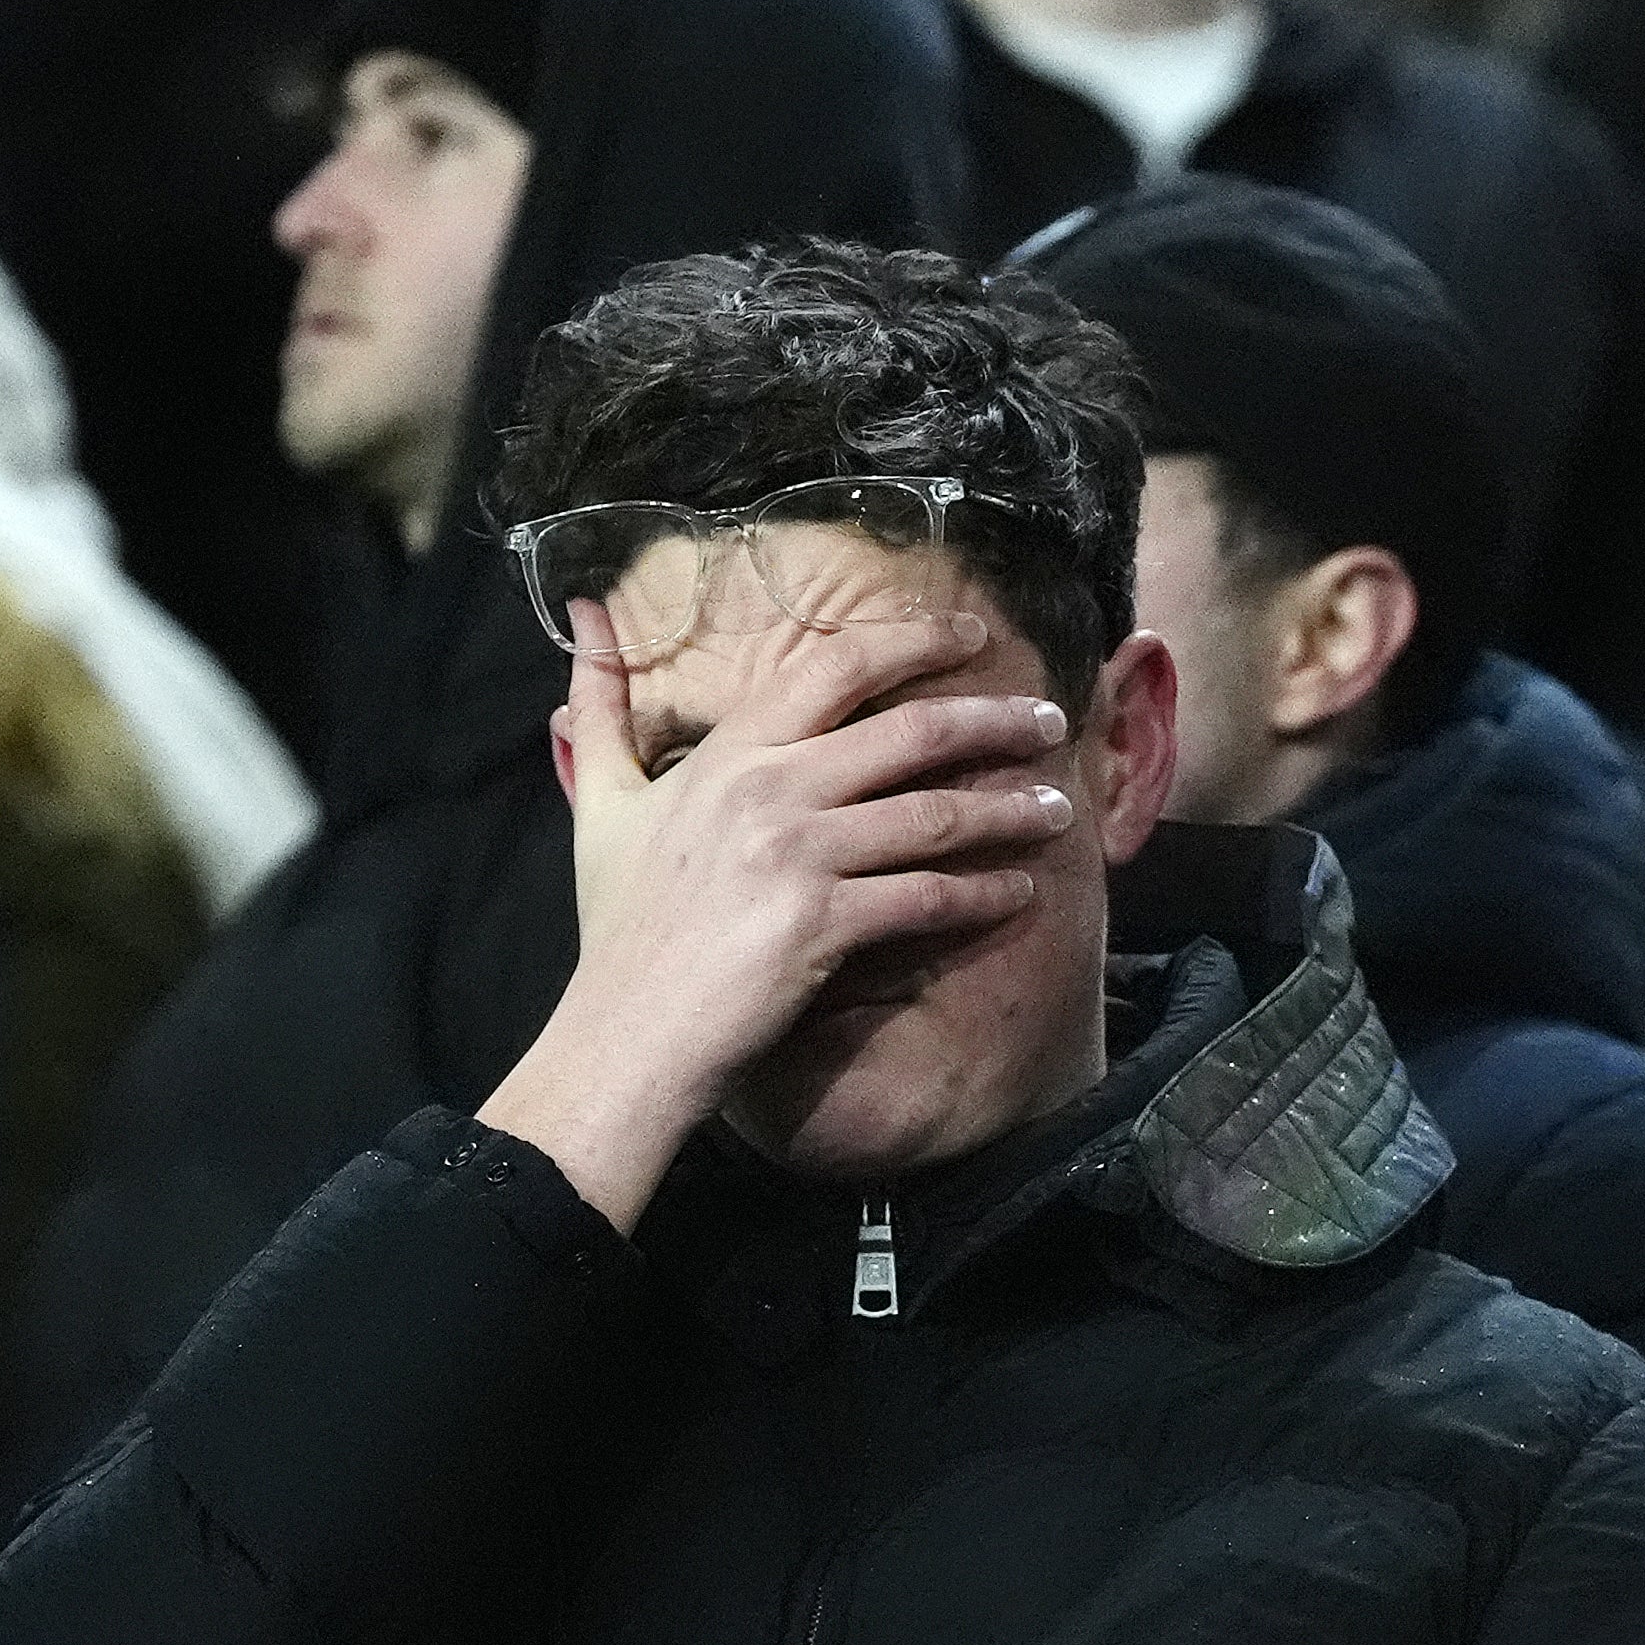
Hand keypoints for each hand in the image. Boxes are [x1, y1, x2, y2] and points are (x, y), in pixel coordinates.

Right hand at [476, 595, 1085, 1227]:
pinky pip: (928, 898)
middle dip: (994, 720)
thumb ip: (601, 705)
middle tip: (1051, 720)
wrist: (625, 1035)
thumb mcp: (601, 802)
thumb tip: (587, 610)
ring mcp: (800, 857)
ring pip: (934, 815)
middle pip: (911, 732)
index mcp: (729, 752)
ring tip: (1057, 809)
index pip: (837, 667)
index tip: (971, 634)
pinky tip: (1019, 891)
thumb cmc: (618, 924)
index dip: (915, 640)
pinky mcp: (825, 926)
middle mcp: (770, 789)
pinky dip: (983, 893)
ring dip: (1008, 810)